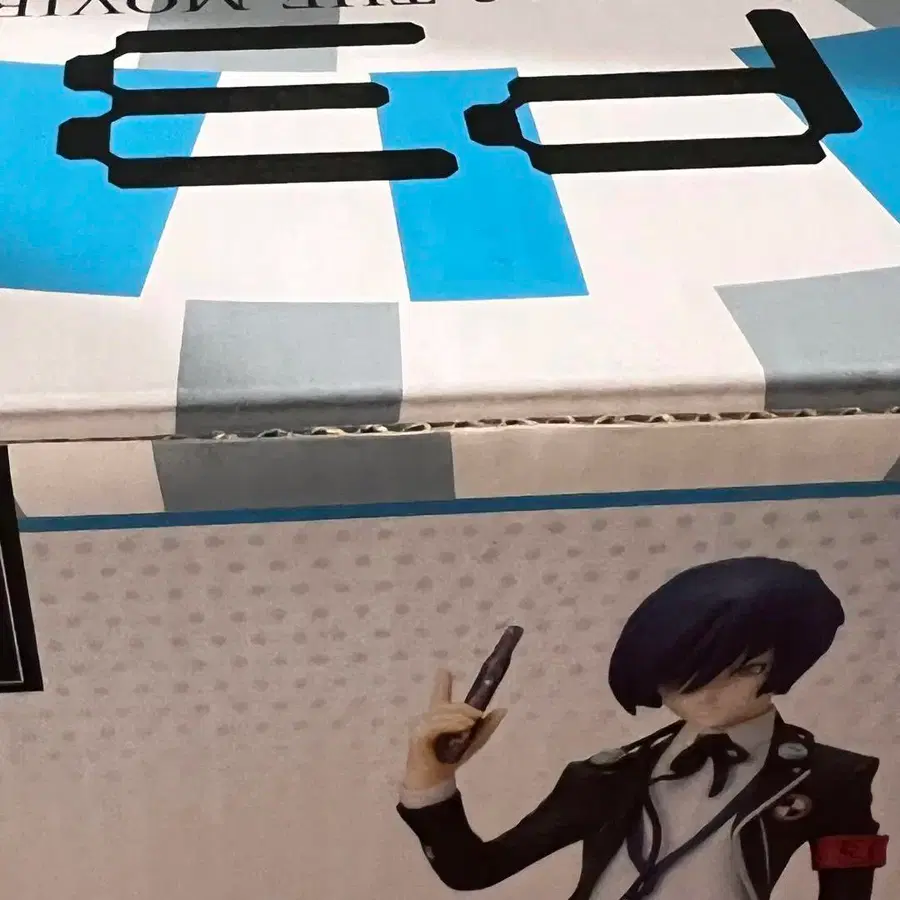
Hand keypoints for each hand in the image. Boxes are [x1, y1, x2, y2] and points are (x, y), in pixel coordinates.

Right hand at [403, 668, 506, 791]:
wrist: (434, 783)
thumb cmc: (449, 760)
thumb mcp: (472, 742)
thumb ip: (485, 727)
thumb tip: (502, 710)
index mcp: (439, 716)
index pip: (440, 694)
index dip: (442, 681)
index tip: (444, 669)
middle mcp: (428, 718)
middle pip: (445, 704)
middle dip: (463, 707)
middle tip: (479, 713)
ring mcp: (421, 726)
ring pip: (441, 713)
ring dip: (459, 716)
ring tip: (472, 721)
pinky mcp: (418, 736)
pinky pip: (435, 726)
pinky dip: (450, 725)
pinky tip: (463, 727)